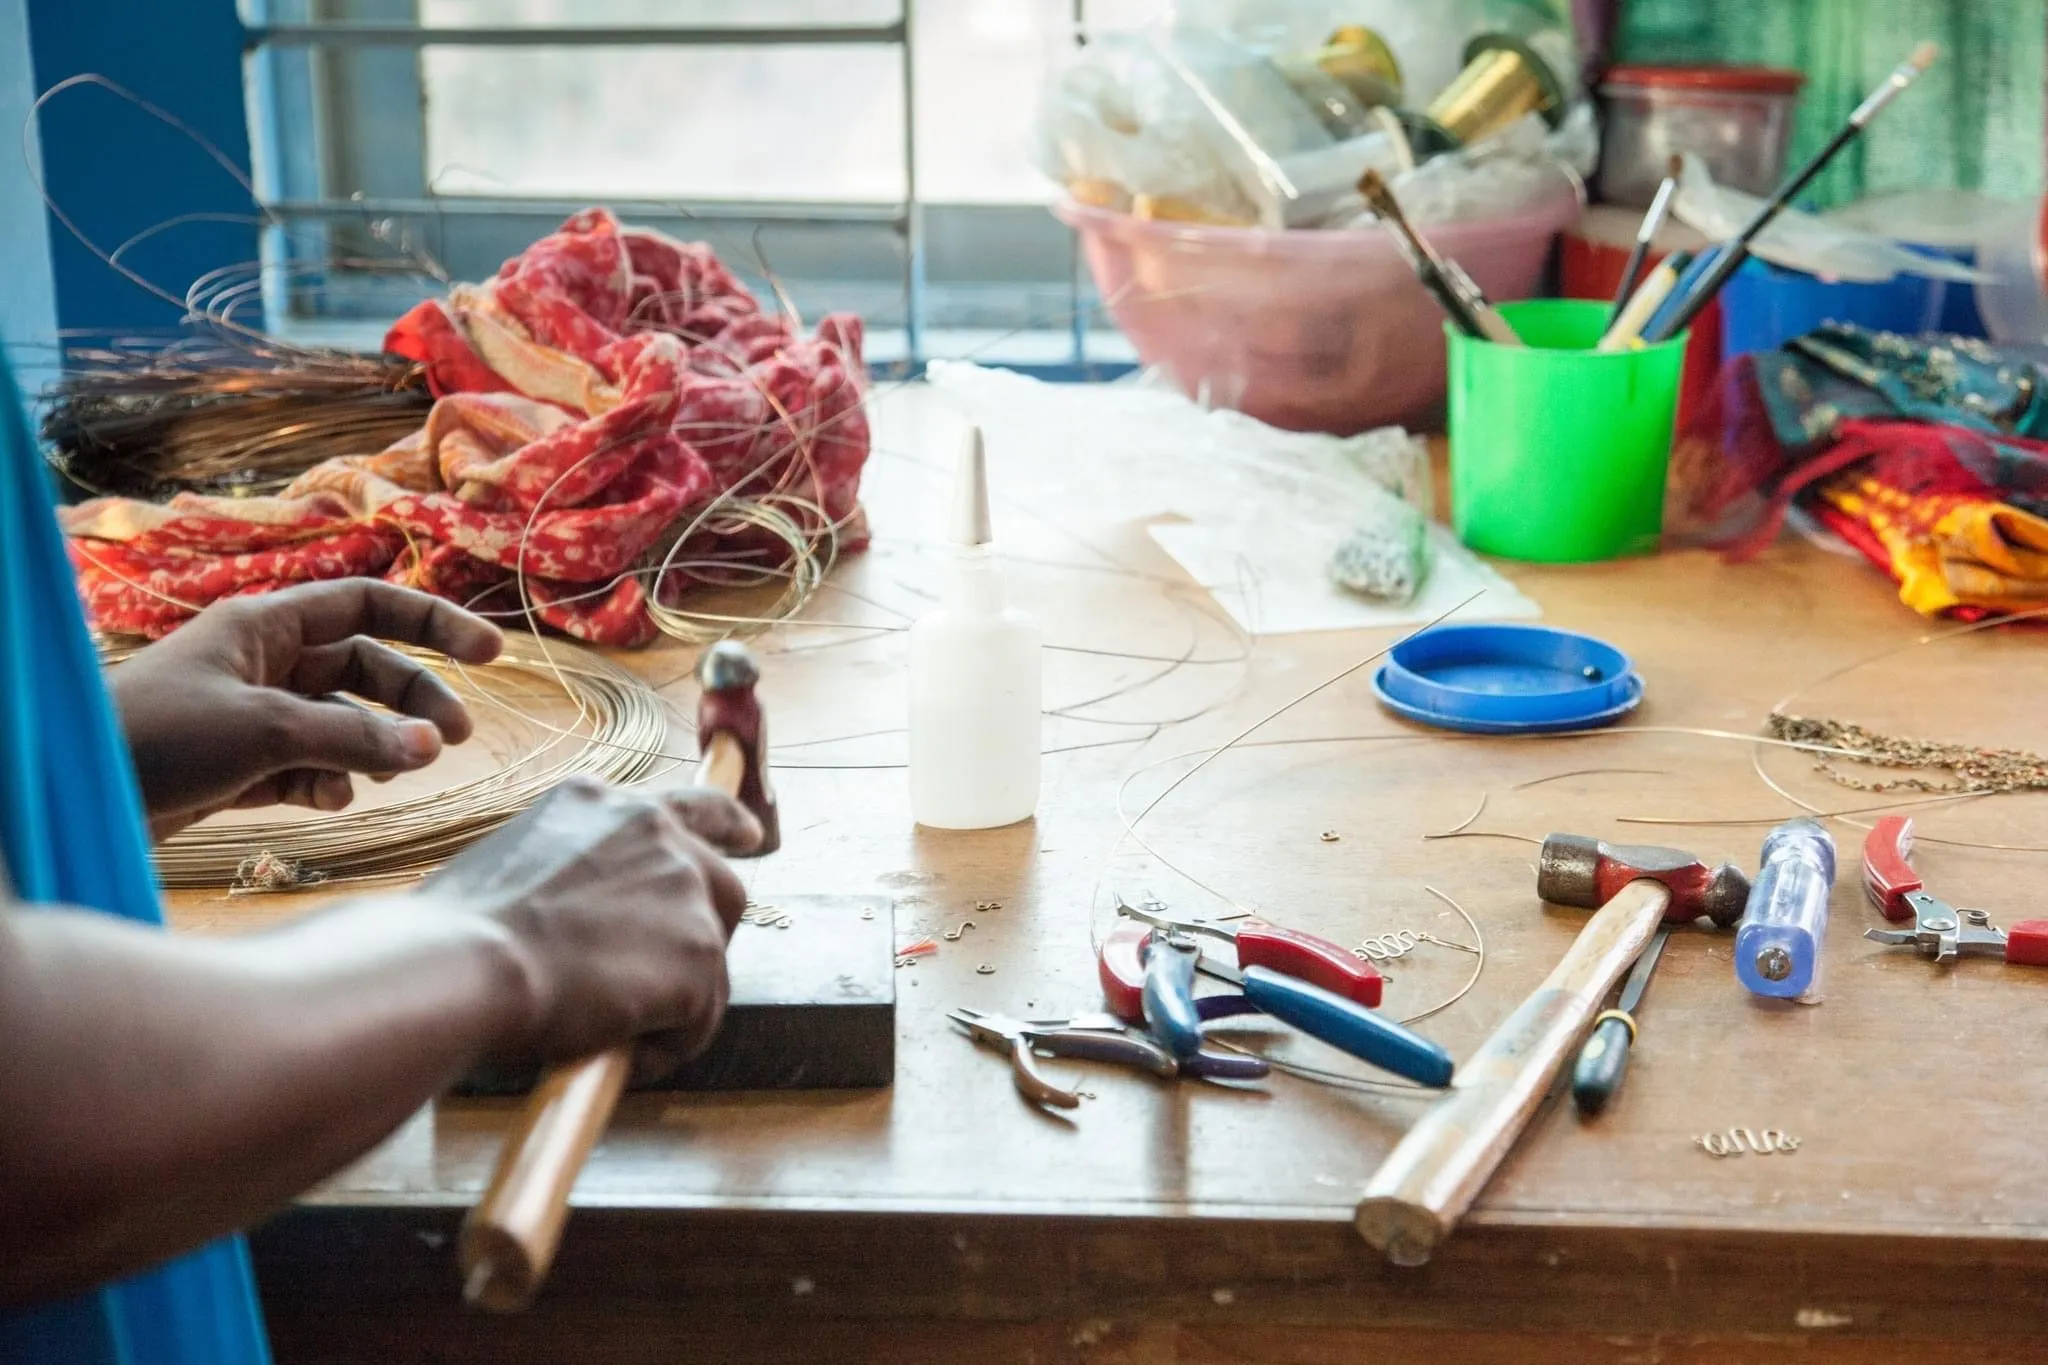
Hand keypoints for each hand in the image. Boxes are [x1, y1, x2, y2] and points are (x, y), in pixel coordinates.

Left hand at [109, 581, 503, 838]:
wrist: (73, 795)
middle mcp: (264, 662)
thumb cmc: (157, 739)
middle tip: (456, 739)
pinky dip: (331, 782)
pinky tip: (334, 801)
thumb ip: (356, 738)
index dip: (434, 621)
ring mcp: (253, 715)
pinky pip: (310, 766)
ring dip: (375, 747)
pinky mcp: (239, 766)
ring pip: (343, 722)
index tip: (491, 653)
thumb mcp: (267, 731)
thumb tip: (433, 747)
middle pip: (366, 668)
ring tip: (396, 775)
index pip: (370, 603)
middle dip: (414, 699)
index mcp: (267, 624)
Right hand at [433, 777, 764, 1073]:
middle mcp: (655, 832)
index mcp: (600, 804)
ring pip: (708, 964)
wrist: (461, 965)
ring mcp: (686, 890)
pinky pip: (698, 1020)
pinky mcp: (701, 952)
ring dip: (670, 1006)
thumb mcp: (513, 875)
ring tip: (605, 1033)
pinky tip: (614, 1054)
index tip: (754, 836)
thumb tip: (583, 934)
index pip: (687, 805)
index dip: (727, 825)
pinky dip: (664, 1048)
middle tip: (664, 989)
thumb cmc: (455, 939)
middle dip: (702, 941)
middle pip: (720, 889)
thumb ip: (570, 884)